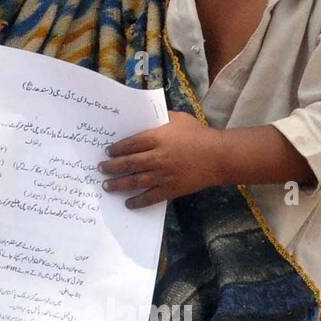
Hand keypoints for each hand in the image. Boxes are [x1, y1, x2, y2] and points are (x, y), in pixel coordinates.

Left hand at [98, 110, 221, 207]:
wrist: (220, 156)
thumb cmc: (200, 134)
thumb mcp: (178, 118)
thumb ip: (160, 118)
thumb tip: (145, 117)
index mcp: (157, 138)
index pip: (130, 144)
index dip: (116, 149)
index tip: (107, 152)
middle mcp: (157, 157)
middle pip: (128, 163)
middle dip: (111, 167)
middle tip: (100, 169)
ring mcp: (163, 175)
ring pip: (135, 181)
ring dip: (118, 184)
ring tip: (107, 186)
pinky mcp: (171, 189)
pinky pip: (151, 197)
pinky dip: (138, 201)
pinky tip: (128, 203)